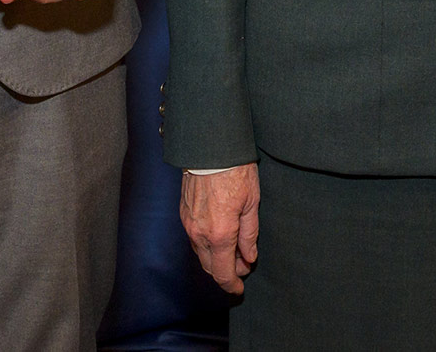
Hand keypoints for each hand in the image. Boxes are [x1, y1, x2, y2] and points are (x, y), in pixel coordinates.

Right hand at [180, 164, 260, 292]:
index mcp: (220, 234)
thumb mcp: (252, 203)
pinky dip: (206, 245)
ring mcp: (189, 224)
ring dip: (216, 259)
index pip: (223, 272)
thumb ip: (249, 234)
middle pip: (210, 267)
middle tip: (242, 267)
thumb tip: (248, 257)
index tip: (239, 288)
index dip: (232, 284)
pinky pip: (194, 239)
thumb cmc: (235, 171)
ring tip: (234, 252)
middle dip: (226, 272)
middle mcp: (200, 234)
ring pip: (201, 254)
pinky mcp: (183, 214)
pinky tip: (219, 238)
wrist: (210, 148)